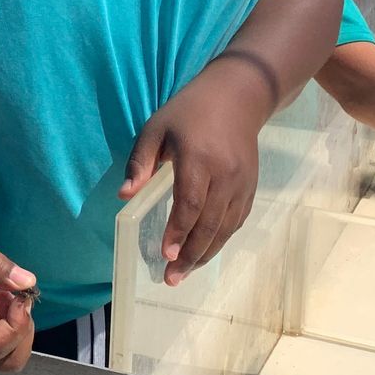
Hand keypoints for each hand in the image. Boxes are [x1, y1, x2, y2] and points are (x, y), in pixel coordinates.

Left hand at [121, 63, 265, 285]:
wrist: (238, 96)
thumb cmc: (189, 112)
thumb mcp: (156, 128)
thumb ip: (140, 162)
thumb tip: (124, 195)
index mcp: (199, 159)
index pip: (190, 203)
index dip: (178, 231)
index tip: (165, 253)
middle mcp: (225, 175)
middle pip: (210, 223)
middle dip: (190, 254)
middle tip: (171, 278)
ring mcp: (242, 183)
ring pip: (225, 228)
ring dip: (206, 254)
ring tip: (185, 273)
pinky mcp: (251, 187)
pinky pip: (237, 220)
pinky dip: (221, 240)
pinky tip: (205, 252)